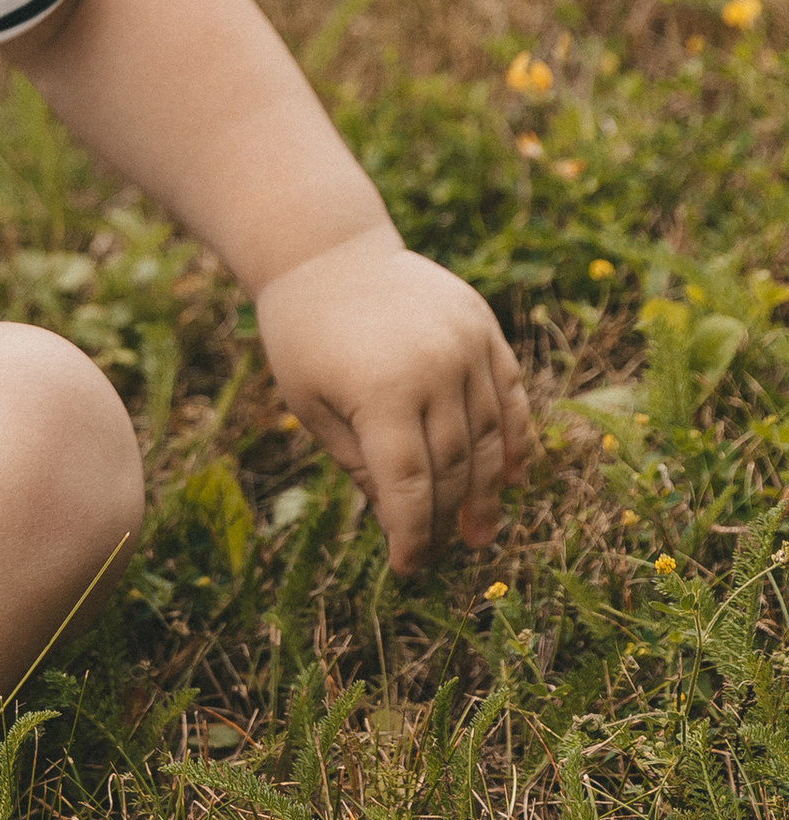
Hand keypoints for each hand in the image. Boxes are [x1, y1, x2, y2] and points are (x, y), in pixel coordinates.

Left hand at [257, 231, 531, 574]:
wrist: (326, 252)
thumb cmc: (304, 336)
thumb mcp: (310, 405)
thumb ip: (358, 462)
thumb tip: (398, 516)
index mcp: (380, 392)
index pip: (408, 484)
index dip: (411, 533)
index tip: (408, 567)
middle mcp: (434, 368)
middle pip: (453, 464)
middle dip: (447, 516)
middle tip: (446, 552)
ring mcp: (466, 344)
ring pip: (490, 436)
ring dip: (488, 490)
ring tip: (480, 532)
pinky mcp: (484, 327)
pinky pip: (510, 394)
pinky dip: (514, 438)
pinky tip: (509, 477)